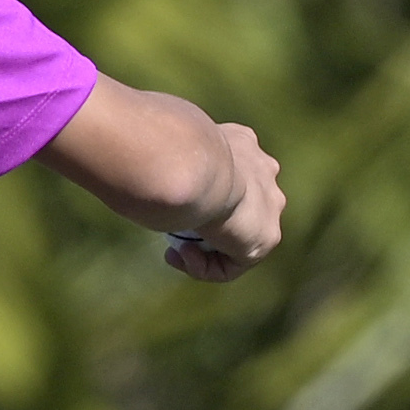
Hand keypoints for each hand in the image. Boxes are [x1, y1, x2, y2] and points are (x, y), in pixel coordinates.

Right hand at [166, 124, 284, 283]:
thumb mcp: (160, 146)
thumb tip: (139, 161)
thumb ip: (162, 155)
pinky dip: (204, 266)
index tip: (173, 199)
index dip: (198, 191)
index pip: (227, 170)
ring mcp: (270, 206)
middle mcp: (263, 170)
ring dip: (202, 249)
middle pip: (238, 206)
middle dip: (206, 221)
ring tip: (176, 249)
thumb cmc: (166, 150)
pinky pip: (233, 263)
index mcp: (241, 143)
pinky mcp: (266, 237)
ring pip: (236, 238)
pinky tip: (184, 253)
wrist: (190, 164)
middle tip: (175, 227)